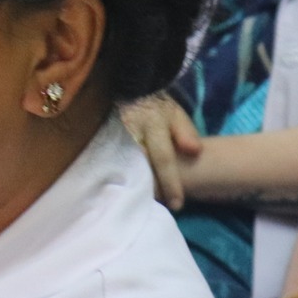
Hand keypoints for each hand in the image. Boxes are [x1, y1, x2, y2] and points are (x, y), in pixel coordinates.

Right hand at [120, 93, 202, 210]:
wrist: (126, 89)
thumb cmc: (156, 107)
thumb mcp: (175, 114)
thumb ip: (186, 132)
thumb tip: (195, 151)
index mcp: (154, 126)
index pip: (163, 159)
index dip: (171, 183)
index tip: (177, 204)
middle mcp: (132, 132)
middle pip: (141, 167)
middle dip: (151, 188)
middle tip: (160, 207)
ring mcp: (114, 138)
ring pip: (125, 167)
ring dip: (135, 185)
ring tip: (143, 203)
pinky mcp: (103, 143)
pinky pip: (112, 164)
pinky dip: (120, 178)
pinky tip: (125, 190)